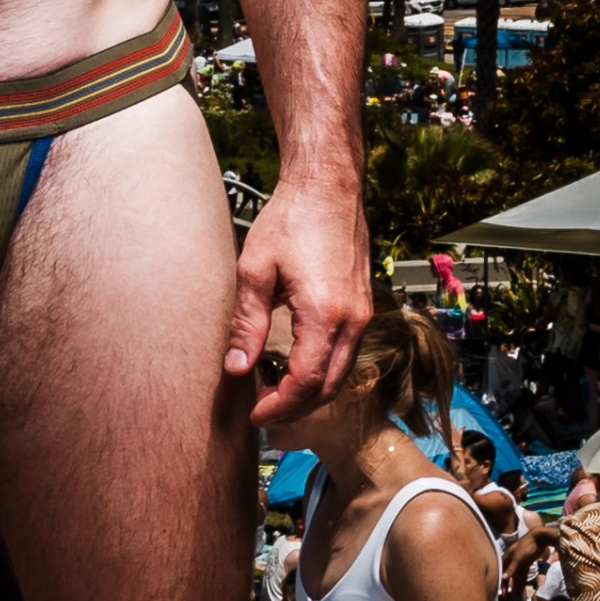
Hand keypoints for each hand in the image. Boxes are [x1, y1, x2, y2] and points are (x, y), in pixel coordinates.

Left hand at [232, 172, 372, 425]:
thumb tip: (236, 366)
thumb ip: (247, 324)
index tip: (255, 414)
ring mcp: (362, 314)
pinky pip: (346, 353)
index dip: (279, 405)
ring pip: (340, 374)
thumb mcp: (255, 271)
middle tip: (261, 410)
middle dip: (295, 407)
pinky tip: (295, 365)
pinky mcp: (363, 306)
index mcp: (325, 314)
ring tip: (273, 391)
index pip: (305, 382)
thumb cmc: (291, 219)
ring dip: (310, 391)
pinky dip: (323, 370)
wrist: (328, 186)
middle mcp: (352, 320)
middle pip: (327, 387)